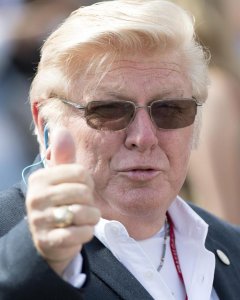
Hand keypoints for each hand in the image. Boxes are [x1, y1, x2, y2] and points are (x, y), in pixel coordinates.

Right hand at [26, 128, 100, 275]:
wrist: (48, 237)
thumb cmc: (59, 201)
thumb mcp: (60, 178)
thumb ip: (63, 156)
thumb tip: (62, 130)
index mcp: (40, 179)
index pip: (80, 173)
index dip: (88, 182)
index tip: (83, 188)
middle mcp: (36, 198)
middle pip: (83, 192)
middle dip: (90, 200)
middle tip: (84, 205)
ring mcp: (40, 220)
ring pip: (83, 213)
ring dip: (92, 217)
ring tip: (86, 218)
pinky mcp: (48, 241)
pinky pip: (80, 233)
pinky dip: (87, 232)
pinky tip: (82, 230)